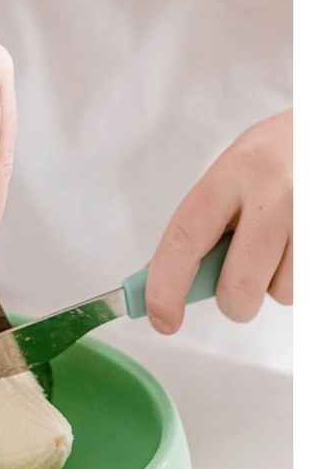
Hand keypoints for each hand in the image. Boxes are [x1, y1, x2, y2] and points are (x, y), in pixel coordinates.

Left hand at [145, 109, 292, 332]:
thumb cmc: (284, 151)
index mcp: (235, 171)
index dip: (166, 285)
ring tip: (284, 243)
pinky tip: (302, 244)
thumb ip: (207, 217)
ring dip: (276, 283)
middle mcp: (275, 193)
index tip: (160, 316)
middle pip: (238, 285)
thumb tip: (164, 274)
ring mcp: (311, 217)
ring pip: (282, 293)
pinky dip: (301, 277)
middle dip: (232, 300)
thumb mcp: (238, 167)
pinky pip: (309, 289)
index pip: (185, 237)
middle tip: (237, 282)